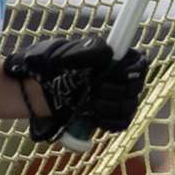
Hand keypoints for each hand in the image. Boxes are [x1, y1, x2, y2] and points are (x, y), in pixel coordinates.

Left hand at [10, 38, 149, 145]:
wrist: (34, 91)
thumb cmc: (48, 66)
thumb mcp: (63, 54)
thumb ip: (87, 51)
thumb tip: (110, 52)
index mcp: (114, 58)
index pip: (140, 63)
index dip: (136, 70)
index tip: (120, 73)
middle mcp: (119, 78)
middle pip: (136, 87)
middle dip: (119, 91)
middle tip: (96, 89)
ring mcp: (115, 99)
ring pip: (129, 106)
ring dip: (112, 107)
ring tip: (91, 104)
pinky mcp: (107, 117)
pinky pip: (121, 123)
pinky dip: (110, 122)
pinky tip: (96, 117)